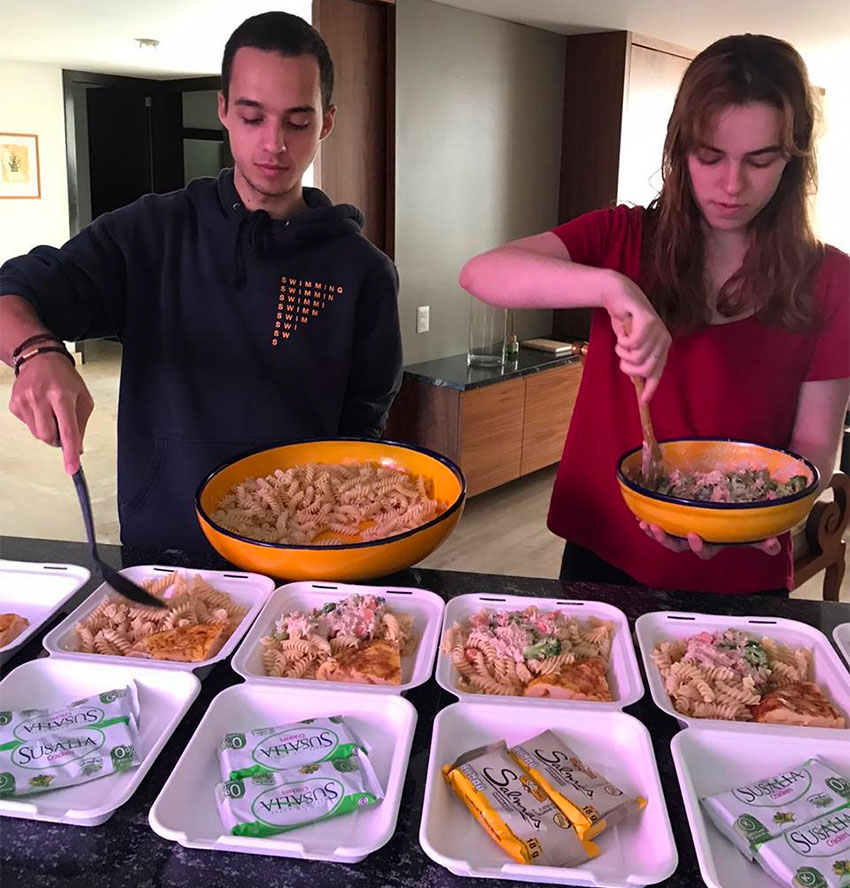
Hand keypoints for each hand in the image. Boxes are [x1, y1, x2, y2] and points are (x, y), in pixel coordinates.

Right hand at [8, 352, 93, 473]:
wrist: (40, 358)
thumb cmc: (64, 377)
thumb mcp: (83, 397)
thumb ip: (82, 424)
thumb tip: (77, 449)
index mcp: (62, 396)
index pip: (67, 430)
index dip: (70, 452)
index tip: (71, 468)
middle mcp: (41, 398)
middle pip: (48, 437)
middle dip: (58, 439)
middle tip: (63, 425)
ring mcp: (24, 401)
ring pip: (38, 434)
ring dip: (48, 430)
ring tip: (52, 412)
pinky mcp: (14, 404)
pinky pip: (28, 426)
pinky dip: (37, 422)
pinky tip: (40, 407)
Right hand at [602, 272, 670, 401]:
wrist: (620, 297)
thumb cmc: (625, 323)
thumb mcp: (630, 347)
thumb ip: (636, 362)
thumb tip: (638, 386)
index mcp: (661, 347)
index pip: (657, 373)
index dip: (650, 388)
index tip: (643, 402)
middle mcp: (663, 339)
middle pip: (645, 368)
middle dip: (628, 367)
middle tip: (621, 357)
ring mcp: (657, 330)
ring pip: (637, 357)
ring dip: (622, 352)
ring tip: (621, 342)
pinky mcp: (647, 320)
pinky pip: (633, 343)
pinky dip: (622, 342)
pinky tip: (622, 333)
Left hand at [639, 521, 780, 558]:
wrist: (735, 509)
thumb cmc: (743, 523)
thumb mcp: (752, 532)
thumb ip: (762, 540)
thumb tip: (774, 546)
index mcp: (714, 543)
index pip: (704, 551)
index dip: (698, 546)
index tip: (694, 534)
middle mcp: (696, 539)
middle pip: (678, 546)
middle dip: (666, 540)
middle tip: (658, 529)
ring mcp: (684, 530)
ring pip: (666, 537)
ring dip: (654, 532)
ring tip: (645, 524)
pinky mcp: (675, 520)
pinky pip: (659, 523)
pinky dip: (649, 520)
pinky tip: (639, 513)